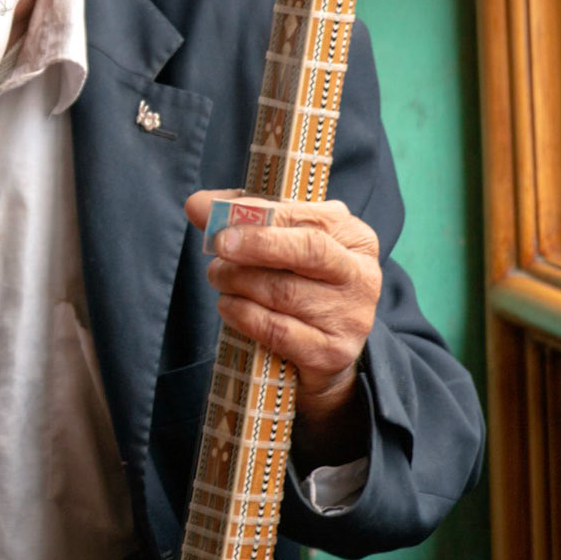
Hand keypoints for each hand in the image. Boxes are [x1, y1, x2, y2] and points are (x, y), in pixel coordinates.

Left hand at [185, 191, 382, 435]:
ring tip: (219, 278)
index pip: (309, 217)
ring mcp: (351, 317)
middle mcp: (361, 276)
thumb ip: (245, 219)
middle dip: (257, 244)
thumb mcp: (283, 246)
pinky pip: (278, 330)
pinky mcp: (333, 353)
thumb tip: (198, 204)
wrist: (325, 355)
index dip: (263, 215)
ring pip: (286, 292)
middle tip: (219, 245)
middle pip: (308, 250)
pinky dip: (245, 315)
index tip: (223, 219)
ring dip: (240, 282)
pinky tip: (228, 306)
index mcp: (355, 238)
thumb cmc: (301, 286)